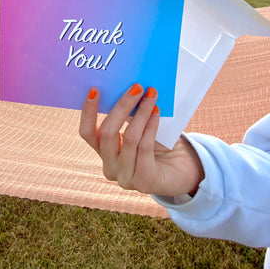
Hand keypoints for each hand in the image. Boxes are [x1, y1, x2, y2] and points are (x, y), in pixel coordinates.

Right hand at [79, 83, 203, 196]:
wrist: (182, 170)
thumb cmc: (159, 144)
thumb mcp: (139, 127)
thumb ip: (129, 114)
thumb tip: (129, 88)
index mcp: (104, 152)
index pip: (87, 133)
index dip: (88, 112)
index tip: (95, 90)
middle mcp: (110, 167)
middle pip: (108, 133)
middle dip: (122, 106)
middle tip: (137, 87)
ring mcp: (125, 177)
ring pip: (129, 138)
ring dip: (141, 112)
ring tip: (151, 95)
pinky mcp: (143, 181)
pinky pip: (145, 146)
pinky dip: (151, 125)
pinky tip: (156, 111)